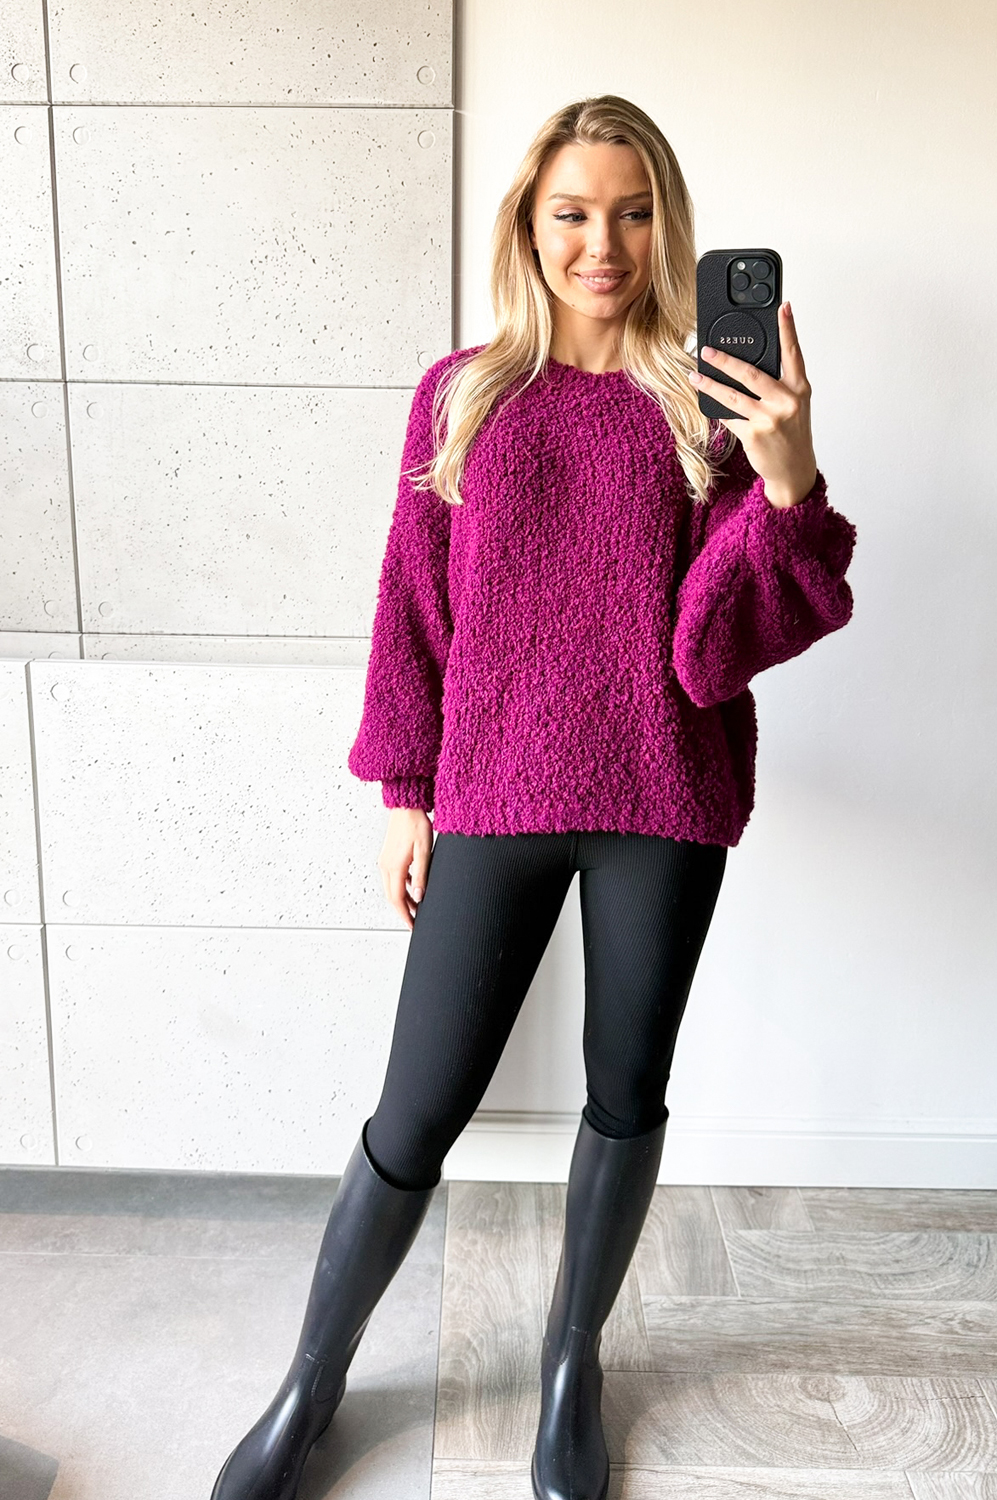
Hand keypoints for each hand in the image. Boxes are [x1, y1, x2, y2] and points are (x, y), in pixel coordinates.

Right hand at [378, 807, 433, 930]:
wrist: (406, 806)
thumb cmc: (416, 824)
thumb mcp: (424, 851)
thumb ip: (421, 875)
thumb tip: (419, 897)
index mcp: (394, 867)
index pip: (397, 899)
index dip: (405, 915)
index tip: (412, 925)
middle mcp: (386, 866)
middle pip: (392, 897)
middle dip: (403, 911)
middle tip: (415, 921)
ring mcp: (385, 861)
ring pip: (392, 888)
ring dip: (403, 899)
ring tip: (417, 906)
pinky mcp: (388, 856)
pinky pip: (392, 878)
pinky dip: (401, 887)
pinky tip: (412, 887)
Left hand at [688, 300, 817, 507]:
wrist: (793, 470)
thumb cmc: (791, 433)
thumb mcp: (793, 405)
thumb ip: (779, 385)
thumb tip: (746, 365)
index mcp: (800, 389)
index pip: (793, 353)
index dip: (788, 328)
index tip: (782, 307)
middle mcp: (787, 402)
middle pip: (751, 373)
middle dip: (726, 360)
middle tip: (707, 350)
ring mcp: (770, 419)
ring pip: (733, 396)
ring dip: (710, 385)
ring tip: (695, 376)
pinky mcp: (754, 435)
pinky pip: (729, 417)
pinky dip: (716, 410)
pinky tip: (705, 402)